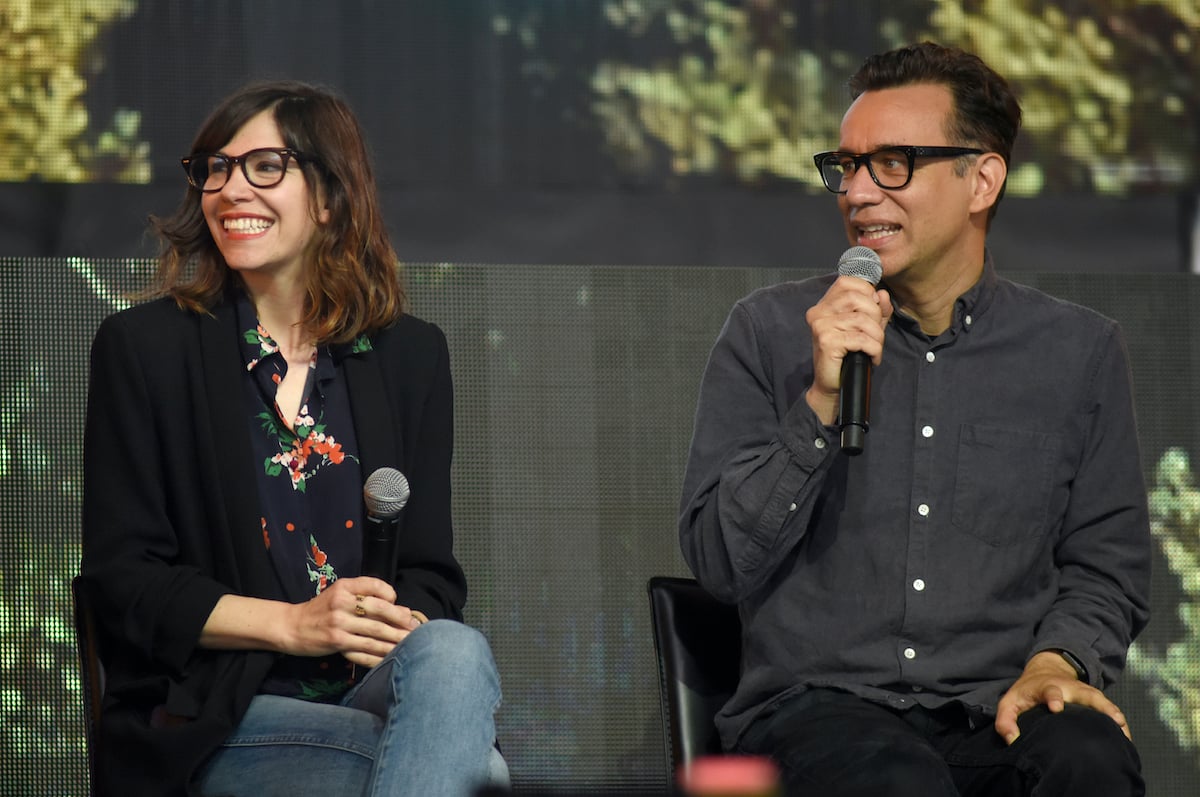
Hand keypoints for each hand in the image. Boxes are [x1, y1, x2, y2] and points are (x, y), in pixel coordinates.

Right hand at [284, 576, 425, 668]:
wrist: (292, 626)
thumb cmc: (321, 610)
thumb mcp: (338, 593)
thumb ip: (363, 594)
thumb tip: (397, 606)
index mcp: (344, 586)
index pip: (375, 585)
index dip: (391, 594)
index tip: (398, 604)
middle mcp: (342, 601)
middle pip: (380, 609)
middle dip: (401, 619)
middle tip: (415, 627)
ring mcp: (339, 622)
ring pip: (376, 631)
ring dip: (396, 639)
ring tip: (410, 644)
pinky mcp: (337, 641)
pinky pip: (364, 648)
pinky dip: (379, 654)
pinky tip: (391, 657)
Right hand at [804, 276, 892, 423]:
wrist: (832, 386)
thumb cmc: (848, 356)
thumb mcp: (866, 327)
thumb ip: (876, 309)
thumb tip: (882, 294)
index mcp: (824, 305)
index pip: (847, 282)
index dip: (866, 292)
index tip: (872, 312)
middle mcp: (818, 312)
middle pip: (857, 298)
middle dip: (875, 316)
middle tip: (875, 335)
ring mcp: (820, 326)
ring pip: (862, 320)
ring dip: (877, 336)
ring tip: (875, 348)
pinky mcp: (827, 341)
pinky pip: (861, 339)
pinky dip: (874, 349)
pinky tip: (872, 358)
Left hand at [994, 651, 1130, 744]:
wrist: (1044, 671)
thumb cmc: (1026, 692)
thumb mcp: (1010, 702)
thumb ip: (1005, 721)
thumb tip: (1013, 740)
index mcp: (1047, 687)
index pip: (1051, 691)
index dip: (1054, 698)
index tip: (1057, 707)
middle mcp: (1070, 688)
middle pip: (1087, 693)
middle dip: (1099, 705)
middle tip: (1112, 719)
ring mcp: (1084, 693)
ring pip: (1102, 701)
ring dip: (1113, 713)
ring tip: (1123, 730)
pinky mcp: (1094, 699)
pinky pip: (1109, 709)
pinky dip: (1118, 721)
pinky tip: (1126, 737)